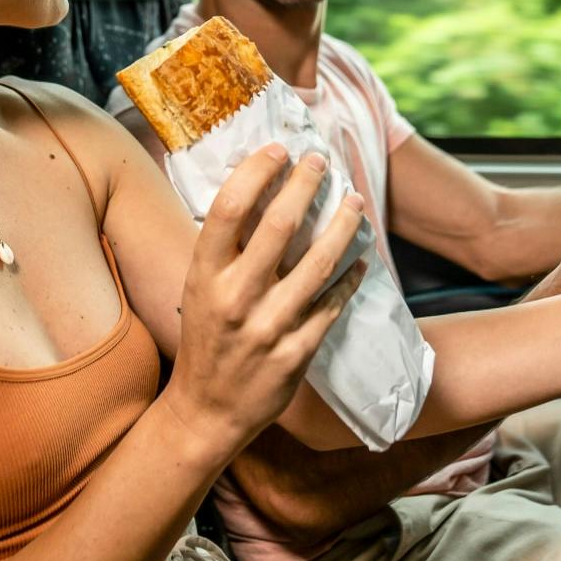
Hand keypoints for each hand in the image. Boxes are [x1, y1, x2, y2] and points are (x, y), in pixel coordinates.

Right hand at [161, 146, 367, 463]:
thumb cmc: (204, 338)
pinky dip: (350, 278)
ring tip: (356, 201)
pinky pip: (332, 305)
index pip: (229, 207)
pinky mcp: (295, 353)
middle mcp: (234, 297)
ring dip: (343, 225)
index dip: (257, 170)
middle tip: (321, 162)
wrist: (206, 411)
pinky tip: (362, 259)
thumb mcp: (199, 288)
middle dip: (306, 184)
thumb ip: (225, 248)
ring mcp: (267, 327)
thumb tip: (259, 189)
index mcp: (204, 275)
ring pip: (318, 263)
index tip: (279, 150)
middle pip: (278, 224)